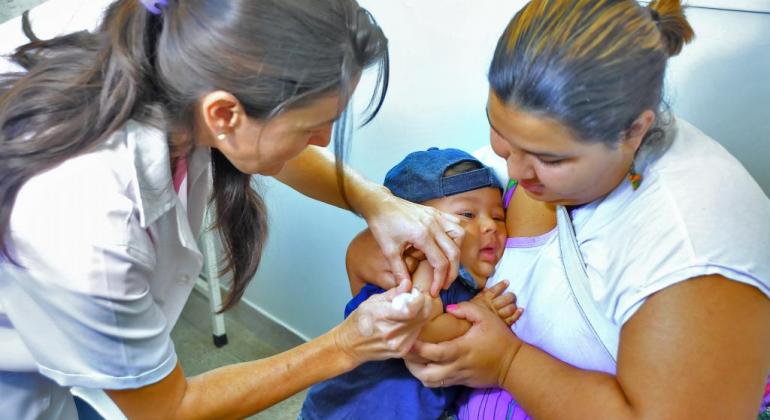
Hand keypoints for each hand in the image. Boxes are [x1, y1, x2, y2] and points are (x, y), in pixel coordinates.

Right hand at [333, 279, 433, 366]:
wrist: (350, 346)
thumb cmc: (358, 321)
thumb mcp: (371, 301)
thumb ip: (392, 293)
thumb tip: (408, 284)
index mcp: (382, 316)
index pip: (412, 308)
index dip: (419, 297)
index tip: (415, 291)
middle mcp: (392, 333)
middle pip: (422, 315)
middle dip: (424, 303)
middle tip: (417, 297)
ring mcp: (398, 344)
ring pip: (422, 324)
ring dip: (421, 313)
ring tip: (411, 307)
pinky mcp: (402, 351)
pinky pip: (417, 333)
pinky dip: (416, 323)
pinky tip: (407, 320)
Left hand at [361, 192, 463, 295]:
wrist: (379, 204)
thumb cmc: (382, 225)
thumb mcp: (388, 250)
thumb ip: (399, 271)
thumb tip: (406, 289)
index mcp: (422, 236)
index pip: (440, 263)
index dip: (439, 281)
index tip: (434, 291)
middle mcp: (434, 225)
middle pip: (454, 253)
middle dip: (452, 273)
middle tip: (444, 285)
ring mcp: (436, 216)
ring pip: (459, 235)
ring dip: (456, 252)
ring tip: (447, 263)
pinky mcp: (435, 212)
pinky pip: (454, 222)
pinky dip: (455, 235)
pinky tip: (447, 244)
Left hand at [404, 300, 522, 387]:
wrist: (514, 364)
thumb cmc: (500, 338)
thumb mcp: (487, 317)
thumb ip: (467, 309)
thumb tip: (448, 309)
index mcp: (462, 349)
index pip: (435, 352)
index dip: (418, 348)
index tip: (407, 340)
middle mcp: (457, 366)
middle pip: (428, 374)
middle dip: (412, 366)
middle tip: (406, 352)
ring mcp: (459, 377)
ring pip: (431, 382)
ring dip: (419, 373)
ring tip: (412, 360)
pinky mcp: (461, 382)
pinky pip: (440, 383)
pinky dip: (429, 376)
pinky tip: (426, 365)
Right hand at [470, 280, 523, 326]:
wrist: (465, 329)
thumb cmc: (466, 317)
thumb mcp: (471, 303)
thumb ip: (480, 295)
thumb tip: (486, 288)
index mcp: (485, 300)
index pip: (495, 291)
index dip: (501, 286)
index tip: (507, 282)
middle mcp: (492, 307)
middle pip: (506, 299)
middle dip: (511, 296)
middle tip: (512, 295)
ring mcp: (498, 316)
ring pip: (510, 308)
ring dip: (513, 304)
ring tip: (514, 302)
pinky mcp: (501, 325)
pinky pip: (511, 319)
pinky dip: (517, 314)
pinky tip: (520, 310)